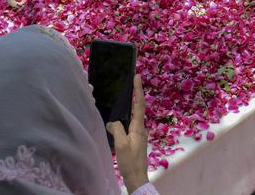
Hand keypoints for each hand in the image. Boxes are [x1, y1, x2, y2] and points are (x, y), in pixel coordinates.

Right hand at [107, 76, 149, 192]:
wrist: (137, 178)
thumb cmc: (130, 162)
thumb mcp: (121, 144)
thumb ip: (117, 129)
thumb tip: (112, 122)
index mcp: (139, 127)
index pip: (139, 104)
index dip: (138, 90)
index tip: (138, 76)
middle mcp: (141, 129)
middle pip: (138, 108)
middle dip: (135, 94)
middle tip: (131, 81)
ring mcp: (139, 135)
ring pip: (133, 117)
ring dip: (130, 107)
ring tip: (124, 97)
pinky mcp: (135, 141)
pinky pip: (130, 125)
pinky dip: (125, 119)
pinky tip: (119, 120)